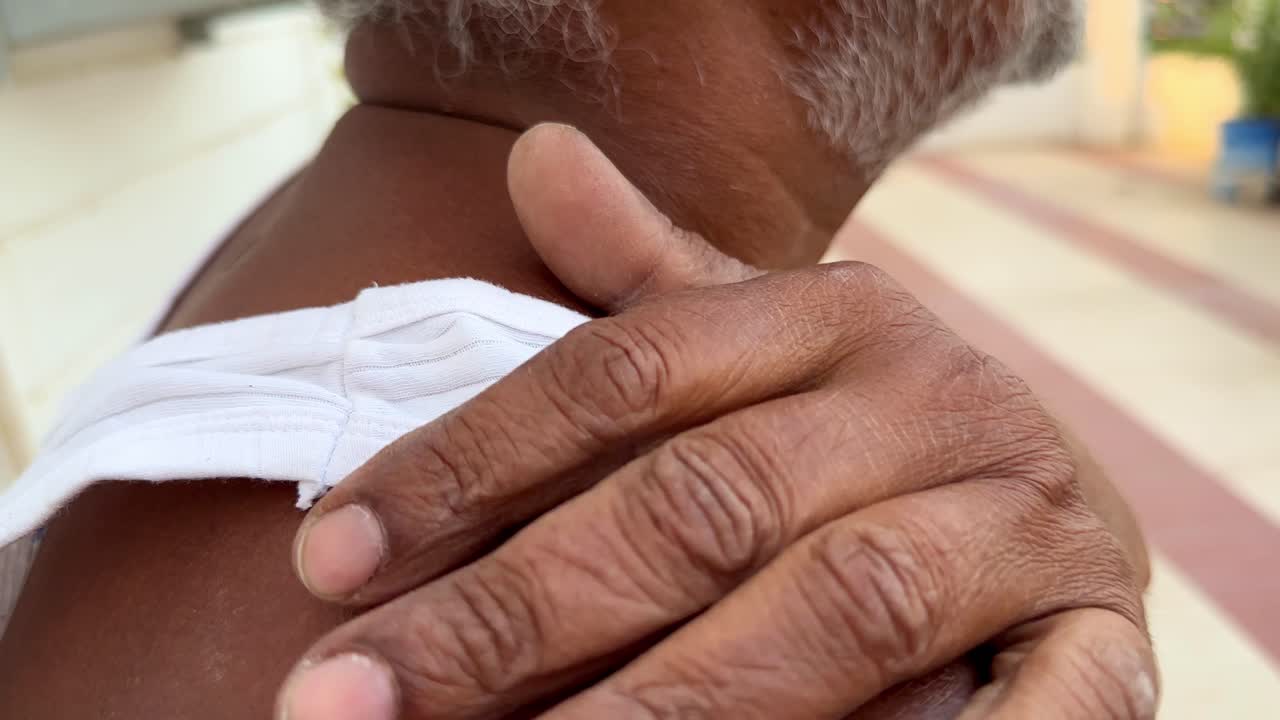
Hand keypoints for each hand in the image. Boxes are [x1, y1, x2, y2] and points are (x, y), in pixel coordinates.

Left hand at [276, 125, 1155, 719]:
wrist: (1051, 497)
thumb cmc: (858, 439)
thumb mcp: (757, 345)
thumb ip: (649, 283)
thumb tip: (537, 154)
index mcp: (832, 317)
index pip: (624, 372)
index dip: (467, 461)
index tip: (327, 563)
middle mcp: (934, 401)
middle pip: (700, 502)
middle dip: (512, 614)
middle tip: (349, 703)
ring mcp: (1026, 522)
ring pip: (836, 607)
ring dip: (667, 704)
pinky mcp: (1105, 642)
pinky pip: (1038, 709)